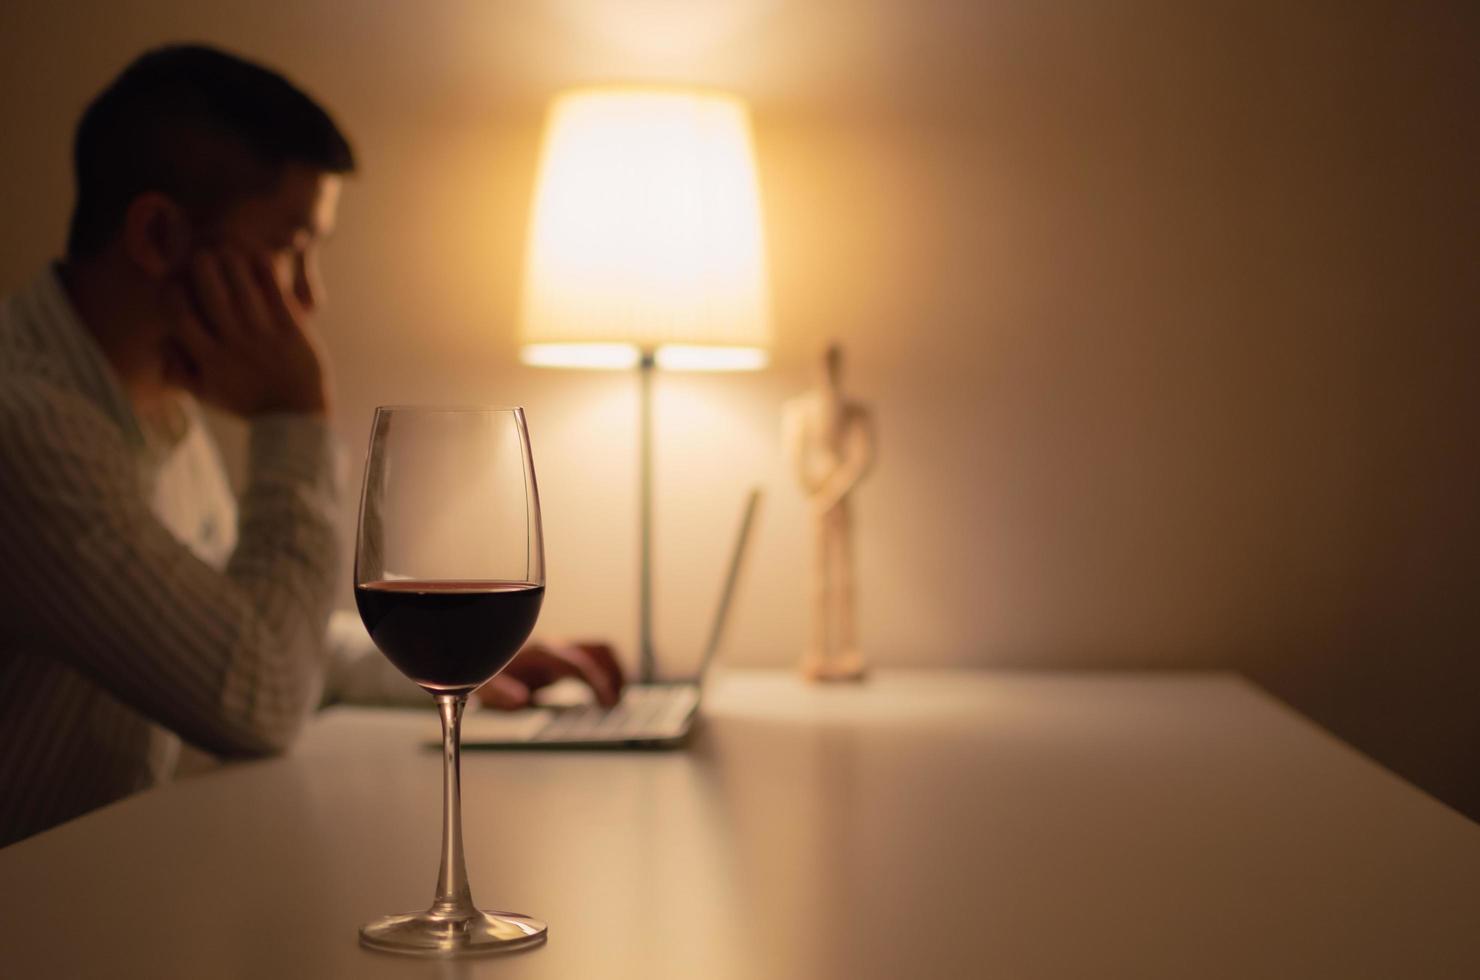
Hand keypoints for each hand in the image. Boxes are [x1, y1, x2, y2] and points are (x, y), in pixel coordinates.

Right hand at [163, 248, 330, 416]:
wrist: (296, 418)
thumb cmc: (248, 404)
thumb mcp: (207, 396)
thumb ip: (179, 372)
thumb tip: (160, 345)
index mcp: (210, 360)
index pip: (179, 317)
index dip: (171, 292)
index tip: (173, 280)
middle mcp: (235, 346)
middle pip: (210, 295)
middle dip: (201, 268)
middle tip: (200, 253)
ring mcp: (265, 337)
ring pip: (242, 289)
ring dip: (232, 262)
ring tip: (225, 249)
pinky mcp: (293, 331)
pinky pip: (275, 293)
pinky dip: (264, 271)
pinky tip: (258, 255)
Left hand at [478, 641, 625, 709]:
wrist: (476, 658)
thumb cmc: (480, 676)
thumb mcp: (483, 690)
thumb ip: (499, 693)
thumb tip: (521, 700)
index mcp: (537, 655)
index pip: (575, 661)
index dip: (595, 679)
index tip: (608, 700)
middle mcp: (551, 647)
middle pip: (594, 650)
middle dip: (611, 675)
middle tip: (616, 704)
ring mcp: (559, 649)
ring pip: (598, 649)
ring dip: (614, 670)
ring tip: (618, 698)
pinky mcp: (563, 656)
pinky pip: (594, 657)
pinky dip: (607, 671)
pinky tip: (608, 692)